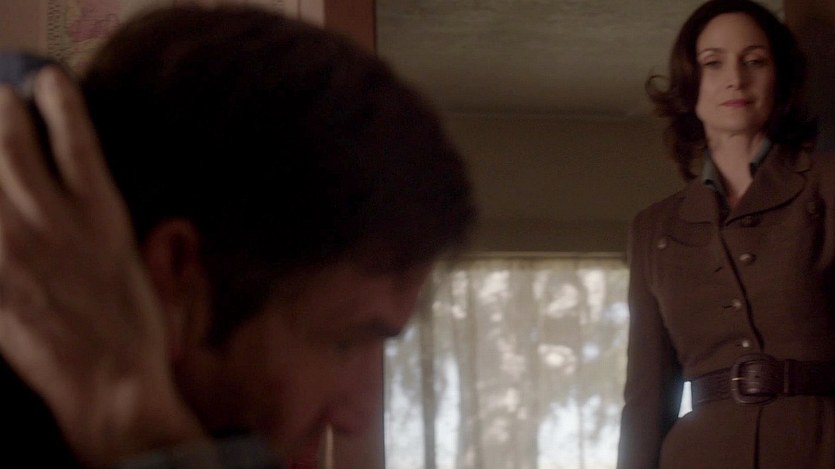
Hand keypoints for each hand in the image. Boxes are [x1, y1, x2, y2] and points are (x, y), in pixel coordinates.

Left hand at [0, 67, 203, 466]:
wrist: (110, 383)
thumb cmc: (132, 325)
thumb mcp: (133, 259)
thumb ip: (99, 216)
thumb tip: (76, 186)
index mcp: (101, 211)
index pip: (73, 130)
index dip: (56, 95)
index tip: (48, 81)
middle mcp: (54, 218)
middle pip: (12, 137)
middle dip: (2, 108)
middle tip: (0, 101)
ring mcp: (13, 246)